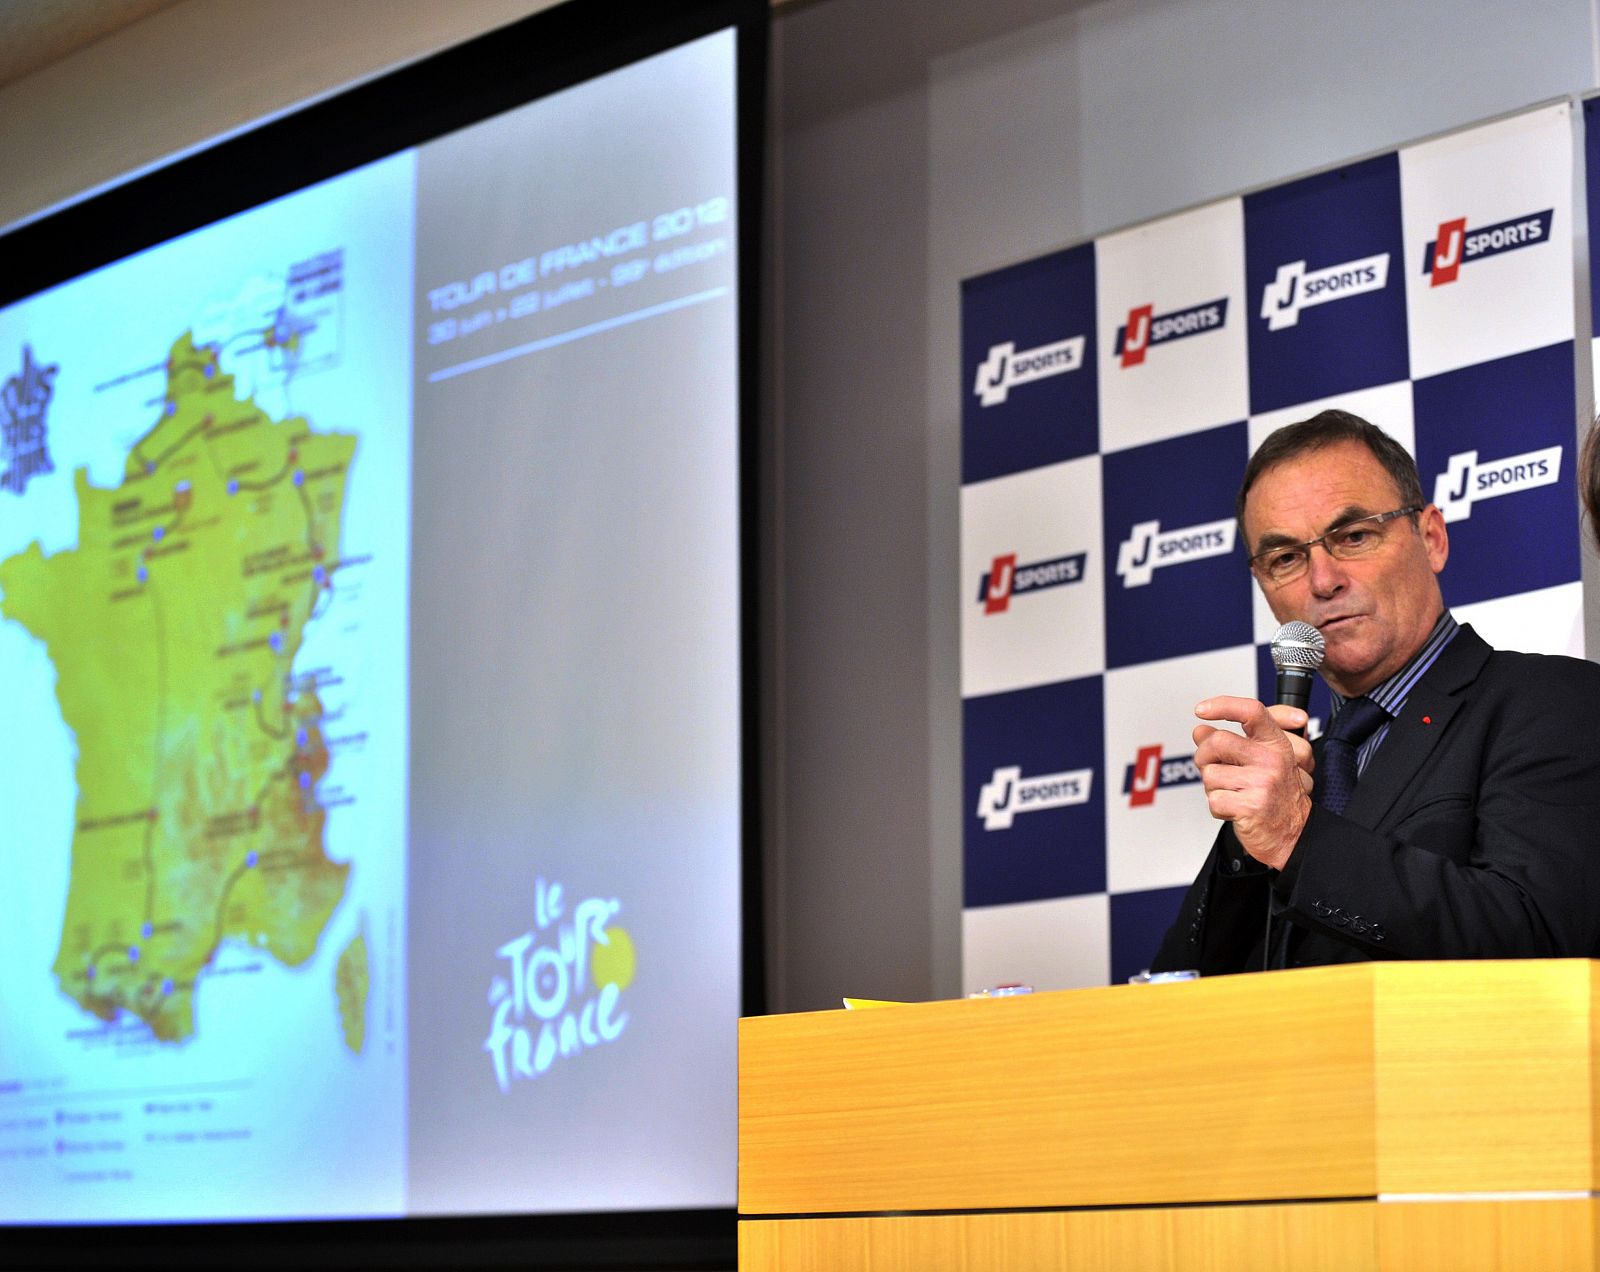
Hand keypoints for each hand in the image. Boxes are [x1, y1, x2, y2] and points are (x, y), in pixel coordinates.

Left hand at [1192, 697, 1314, 870]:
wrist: (1294, 835)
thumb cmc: (1274, 796)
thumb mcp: (1261, 762)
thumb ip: (1232, 742)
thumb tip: (1200, 730)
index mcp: (1276, 744)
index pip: (1252, 711)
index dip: (1224, 705)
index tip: (1201, 709)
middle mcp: (1272, 759)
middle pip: (1217, 741)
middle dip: (1204, 757)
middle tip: (1215, 770)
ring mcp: (1263, 782)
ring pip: (1210, 774)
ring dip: (1213, 788)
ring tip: (1234, 794)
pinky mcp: (1252, 806)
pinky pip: (1213, 800)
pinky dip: (1218, 809)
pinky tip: (1236, 810)